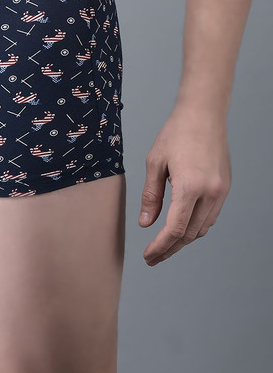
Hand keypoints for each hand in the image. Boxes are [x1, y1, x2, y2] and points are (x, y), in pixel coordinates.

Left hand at [138, 103, 230, 265]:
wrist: (203, 115)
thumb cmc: (176, 134)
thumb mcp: (155, 163)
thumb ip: (151, 196)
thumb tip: (146, 224)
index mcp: (190, 187)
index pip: (175, 230)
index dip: (160, 247)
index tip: (148, 256)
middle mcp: (210, 193)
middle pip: (189, 235)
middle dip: (170, 249)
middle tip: (153, 257)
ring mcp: (221, 192)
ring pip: (202, 229)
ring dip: (183, 240)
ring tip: (164, 245)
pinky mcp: (225, 188)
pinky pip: (210, 217)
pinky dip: (195, 227)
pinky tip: (181, 227)